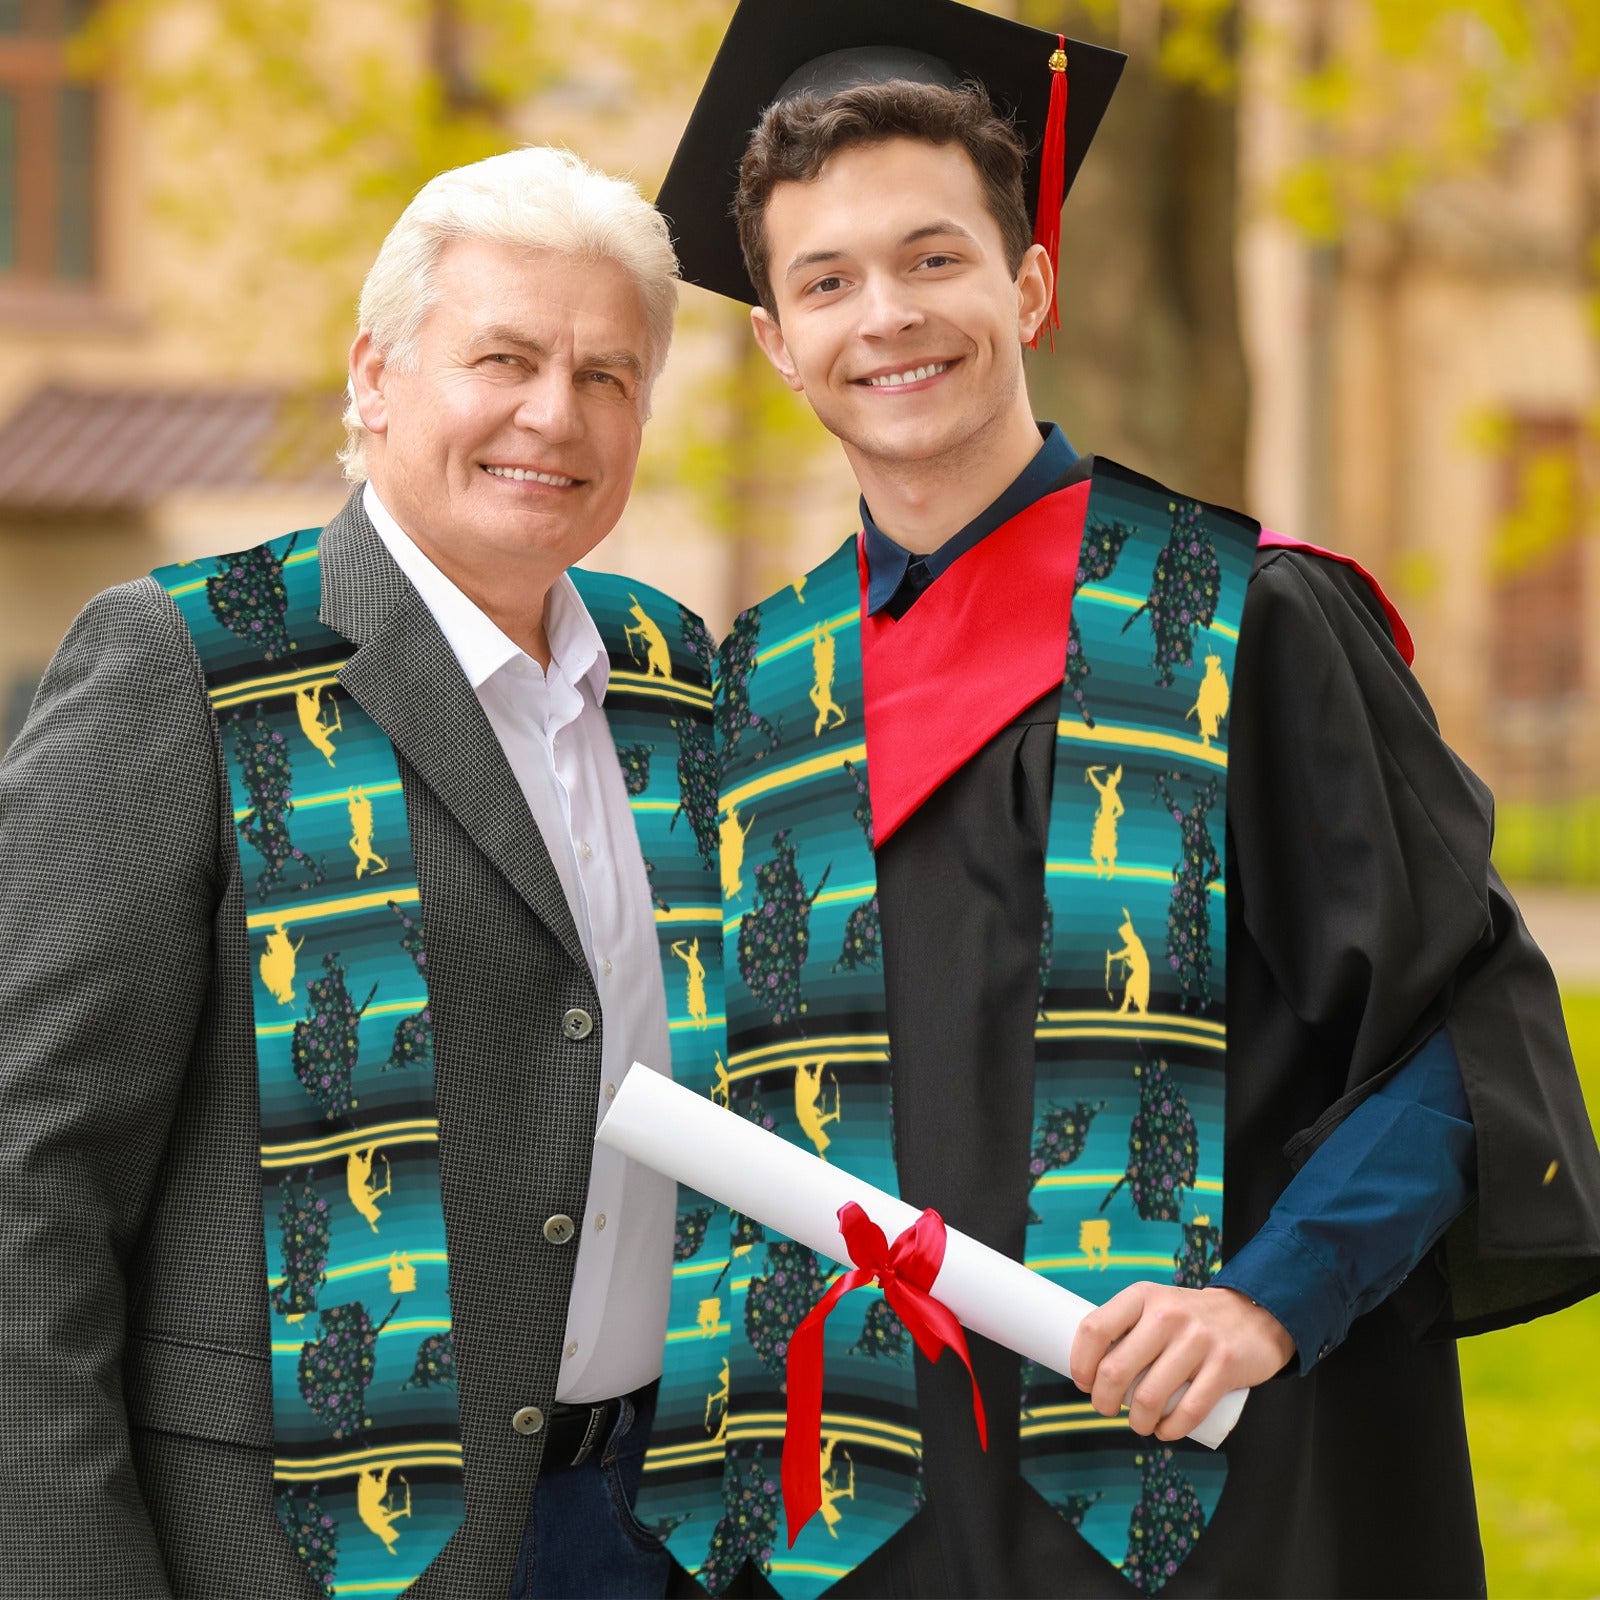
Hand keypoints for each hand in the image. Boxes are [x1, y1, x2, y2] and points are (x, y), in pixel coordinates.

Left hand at [1068, 1283, 1295, 1441]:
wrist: (1253, 1315)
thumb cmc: (1190, 1319)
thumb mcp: (1155, 1305)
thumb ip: (1127, 1327)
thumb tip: (1090, 1367)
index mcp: (1142, 1296)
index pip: (1094, 1329)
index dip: (1080, 1363)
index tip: (1083, 1382)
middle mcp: (1166, 1314)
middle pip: (1115, 1370)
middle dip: (1103, 1401)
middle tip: (1106, 1409)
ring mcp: (1197, 1340)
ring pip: (1149, 1397)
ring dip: (1136, 1422)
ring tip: (1138, 1423)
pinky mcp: (1224, 1366)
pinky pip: (1188, 1411)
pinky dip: (1170, 1430)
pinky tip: (1164, 1431)